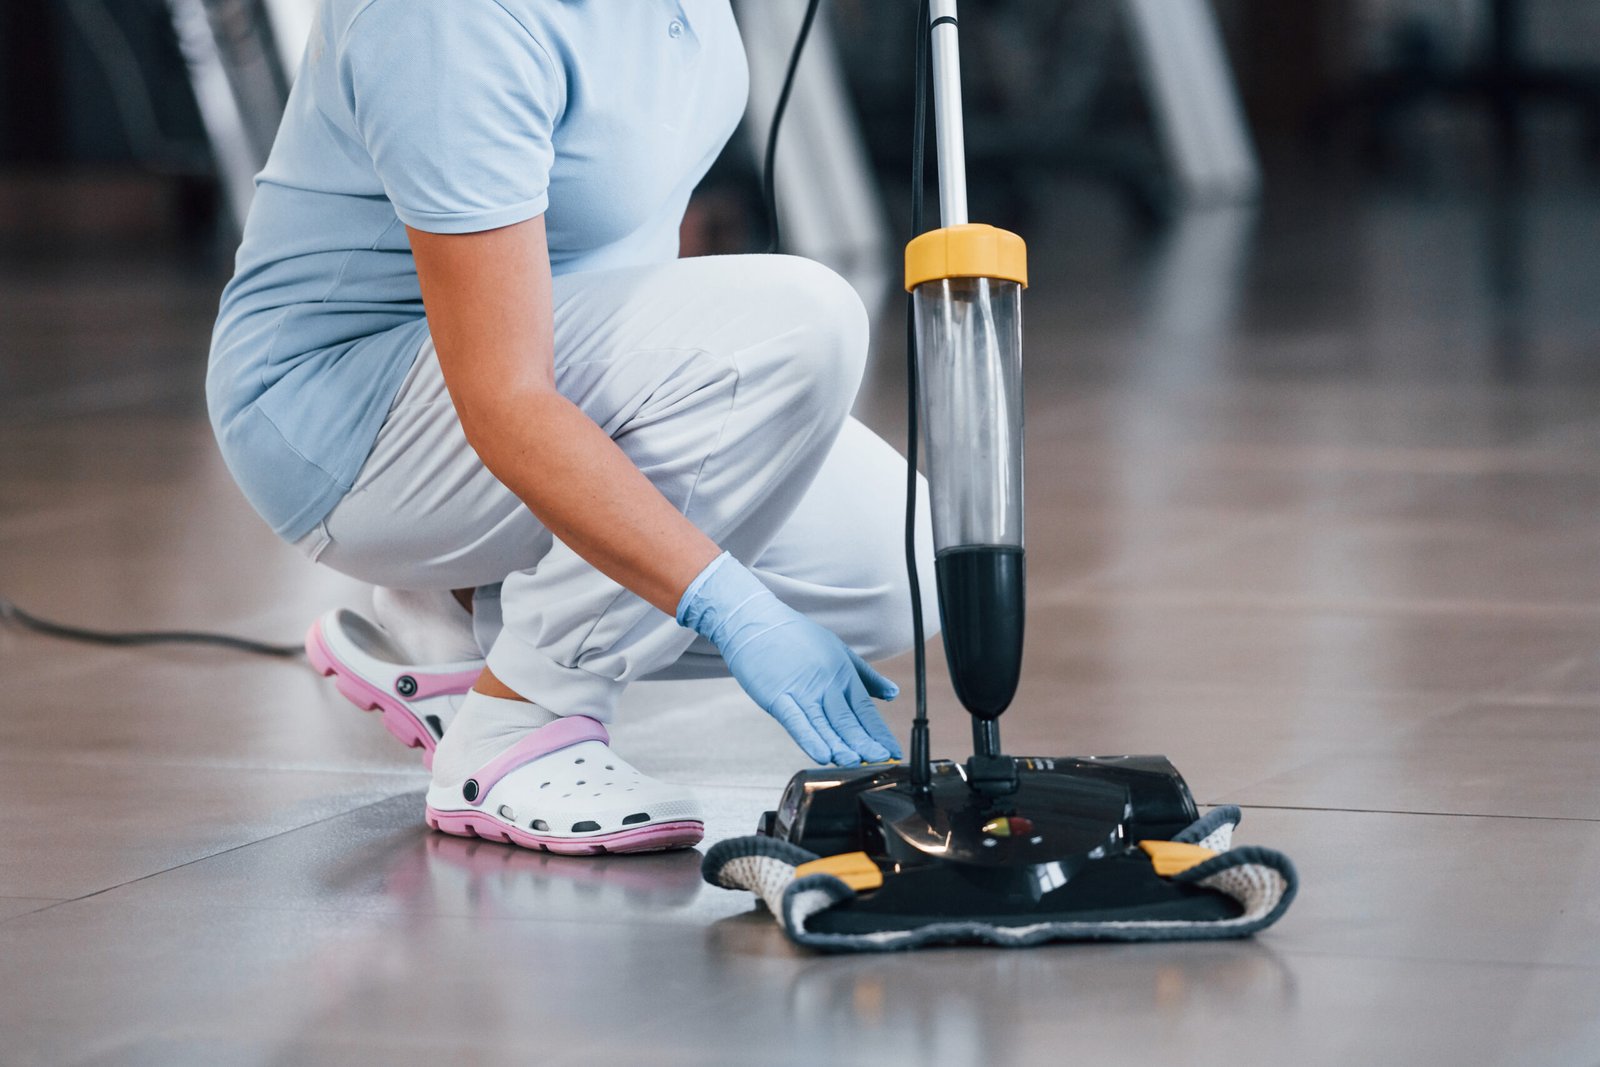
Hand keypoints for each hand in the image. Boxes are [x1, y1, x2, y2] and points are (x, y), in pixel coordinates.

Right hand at [678, 554, 902, 766]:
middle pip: (849, 721)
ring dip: (842, 746)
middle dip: (866, 744)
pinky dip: (811, 739)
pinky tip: (823, 755)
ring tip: (857, 763)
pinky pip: (797, 722)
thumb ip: (866, 676)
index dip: (879, 734)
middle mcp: (826, 684)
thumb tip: (892, 692)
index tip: (893, 753)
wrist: (754, 620)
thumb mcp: (838, 650)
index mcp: (842, 674)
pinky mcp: (777, 696)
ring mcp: (802, 691)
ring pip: (826, 724)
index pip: (866, 710)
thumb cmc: (794, 635)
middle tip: (881, 763)